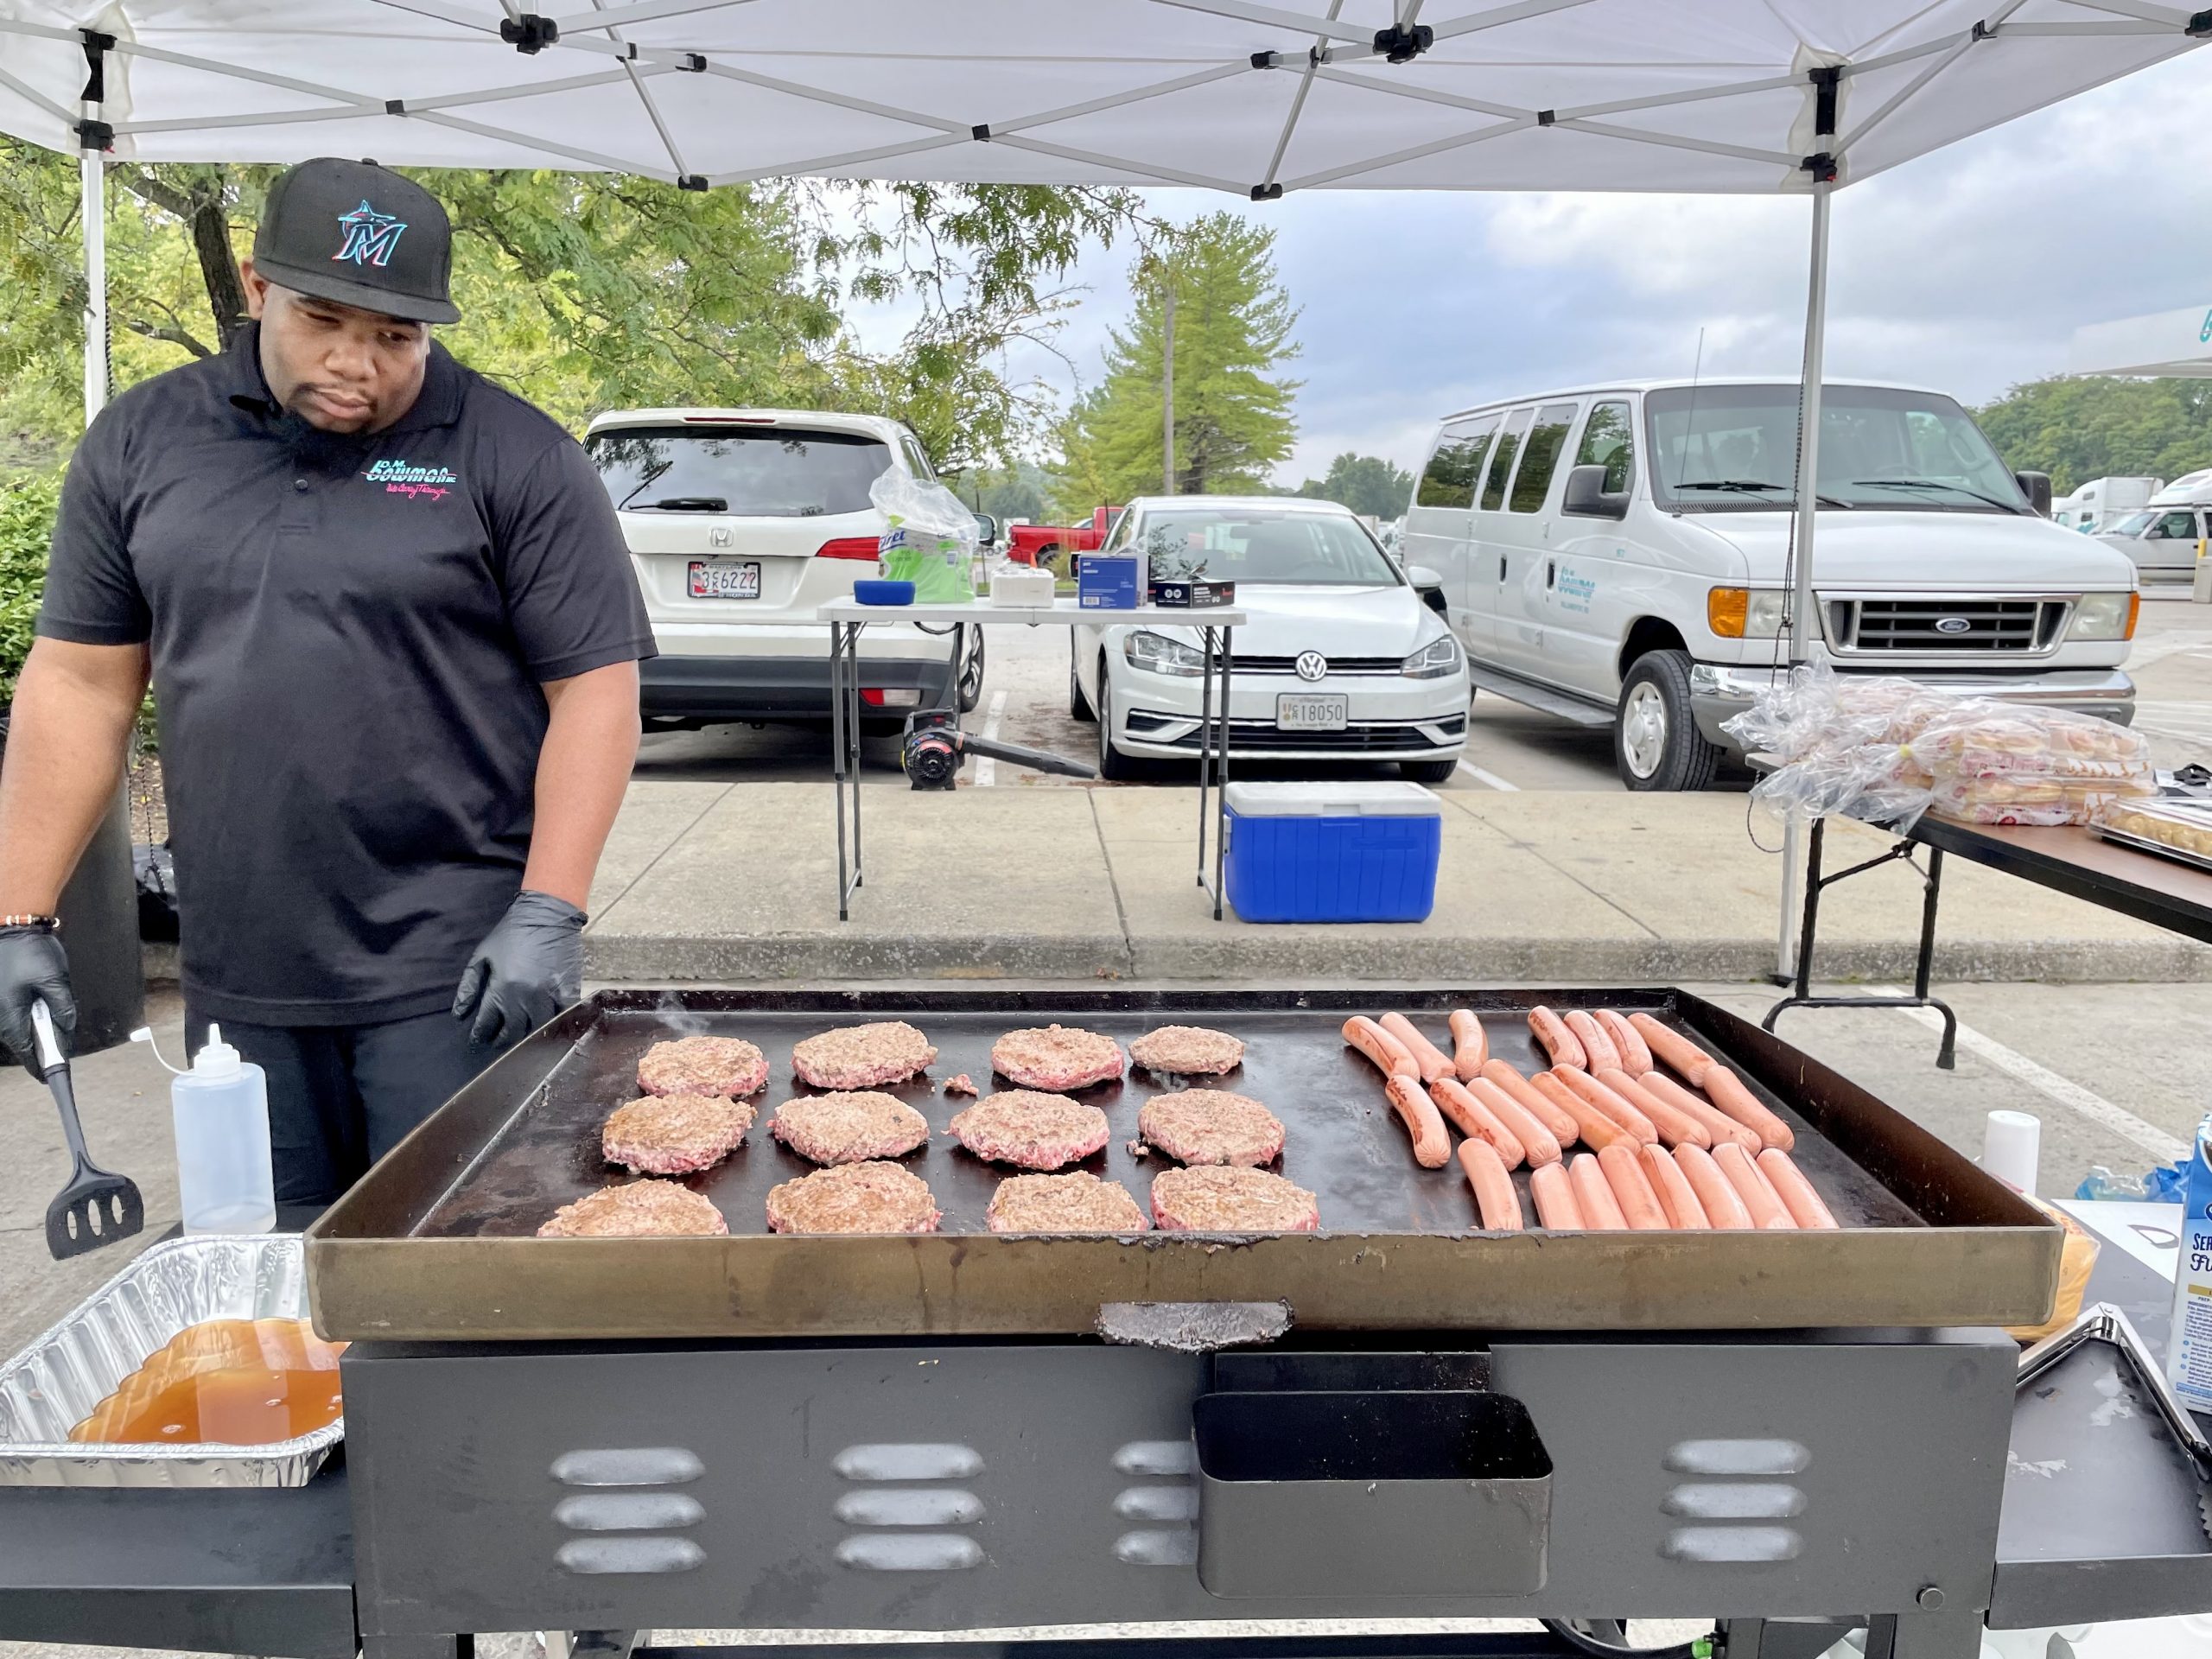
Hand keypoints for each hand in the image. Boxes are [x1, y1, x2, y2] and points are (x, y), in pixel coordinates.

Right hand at [0, 924, 72, 1075]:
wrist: (12, 928)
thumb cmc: (31, 952)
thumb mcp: (55, 980)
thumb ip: (63, 1007)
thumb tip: (66, 1029)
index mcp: (10, 1014)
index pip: (25, 1050)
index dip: (39, 1065)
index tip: (50, 1077)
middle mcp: (1, 1014)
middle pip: (22, 1041)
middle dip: (42, 1046)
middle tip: (59, 1050)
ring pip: (19, 1027)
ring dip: (36, 1029)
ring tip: (54, 1026)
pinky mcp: (2, 996)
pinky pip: (15, 1014)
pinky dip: (30, 1017)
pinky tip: (42, 1009)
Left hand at [451, 890, 585, 1047]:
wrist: (548, 915)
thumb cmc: (511, 933)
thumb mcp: (483, 955)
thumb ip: (469, 985)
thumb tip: (459, 1015)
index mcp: (501, 988)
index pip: (487, 1023)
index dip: (479, 1036)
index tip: (476, 1041)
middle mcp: (524, 997)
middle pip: (512, 1032)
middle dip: (501, 1041)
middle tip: (497, 1042)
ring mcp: (548, 996)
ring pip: (536, 1030)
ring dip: (526, 1038)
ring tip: (519, 1040)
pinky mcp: (568, 991)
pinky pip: (561, 1018)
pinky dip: (553, 1026)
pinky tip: (548, 1030)